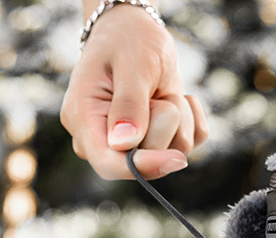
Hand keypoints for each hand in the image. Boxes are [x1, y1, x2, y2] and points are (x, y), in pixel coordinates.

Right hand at [61, 4, 208, 179]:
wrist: (136, 32)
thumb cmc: (127, 41)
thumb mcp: (131, 64)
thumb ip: (129, 104)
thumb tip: (123, 144)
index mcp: (84, 121)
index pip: (109, 164)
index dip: (142, 167)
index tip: (175, 159)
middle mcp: (103, 140)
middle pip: (145, 161)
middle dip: (162, 125)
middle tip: (151, 91)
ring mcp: (129, 147)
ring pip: (172, 153)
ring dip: (178, 118)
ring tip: (158, 91)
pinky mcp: (157, 144)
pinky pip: (190, 143)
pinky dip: (191, 118)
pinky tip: (170, 96)